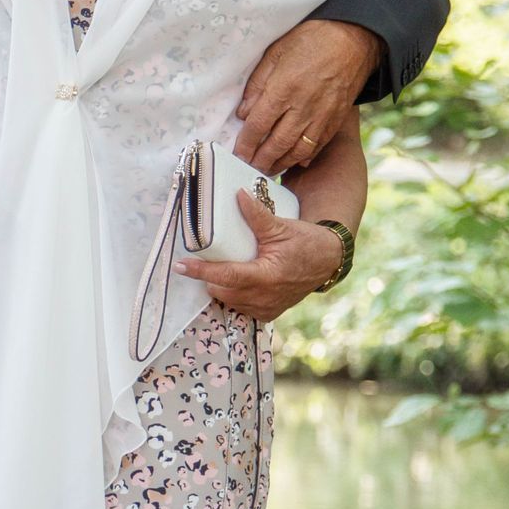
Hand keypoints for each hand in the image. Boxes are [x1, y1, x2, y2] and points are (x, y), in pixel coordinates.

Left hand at [175, 190, 344, 320]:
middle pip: (221, 291)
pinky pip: (241, 306)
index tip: (181, 266)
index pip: (225, 276)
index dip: (201, 271)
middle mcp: (264, 297)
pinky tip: (238, 280)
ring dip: (222, 286)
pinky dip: (235, 294)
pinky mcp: (268, 313)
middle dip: (210, 277)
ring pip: (228, 301)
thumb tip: (238, 195)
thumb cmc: (306, 243)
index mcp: (267, 276)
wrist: (327, 262)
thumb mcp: (282, 226)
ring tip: (223, 267)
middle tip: (205, 259)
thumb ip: (257, 215)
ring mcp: (266, 308)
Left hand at [231, 19, 382, 173]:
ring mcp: (321, 116)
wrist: (354, 38)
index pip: (258, 125)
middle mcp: (302, 107)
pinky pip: (318, 144)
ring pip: (297, 150)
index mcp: (284, 89)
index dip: (245, 144)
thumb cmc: (312, 39)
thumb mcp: (276, 52)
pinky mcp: (336, 119)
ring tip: (268, 170)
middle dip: (260, 161)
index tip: (237, 154)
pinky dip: (305, 156)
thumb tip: (244, 111)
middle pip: (276, 144)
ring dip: (281, 163)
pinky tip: (295, 161)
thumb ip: (258, 83)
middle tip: (249, 169)